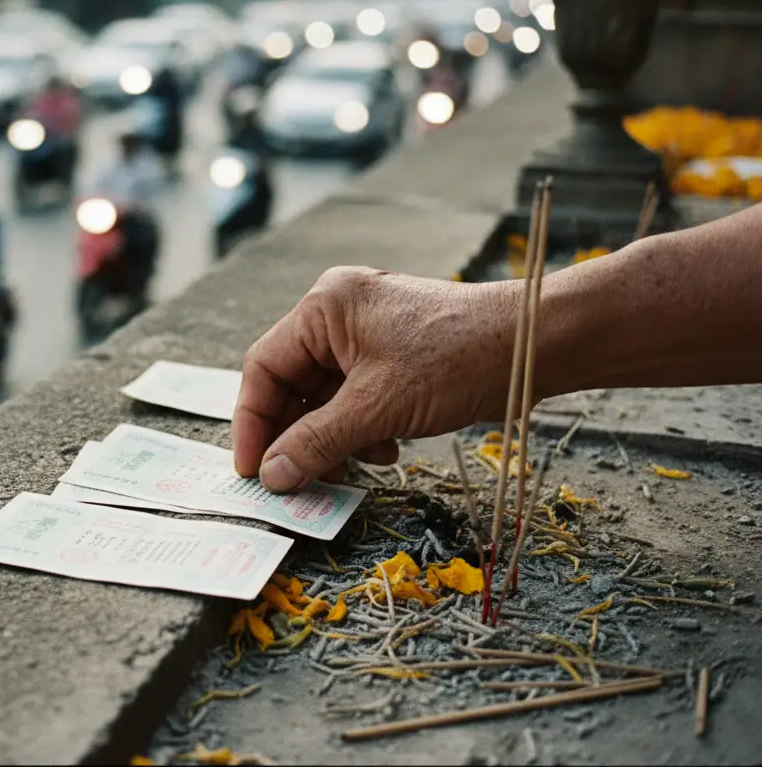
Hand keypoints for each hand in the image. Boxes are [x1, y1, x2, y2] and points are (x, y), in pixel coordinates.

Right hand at [233, 266, 519, 492]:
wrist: (535, 346)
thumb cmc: (458, 359)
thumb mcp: (378, 407)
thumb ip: (318, 442)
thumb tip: (273, 475)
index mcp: (324, 307)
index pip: (264, 367)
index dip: (254, 422)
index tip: (252, 470)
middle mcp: (339, 314)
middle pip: (293, 384)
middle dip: (297, 435)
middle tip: (293, 482)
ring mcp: (368, 334)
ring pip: (326, 396)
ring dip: (332, 437)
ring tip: (347, 469)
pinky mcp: (394, 356)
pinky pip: (356, 397)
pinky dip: (361, 428)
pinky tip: (384, 449)